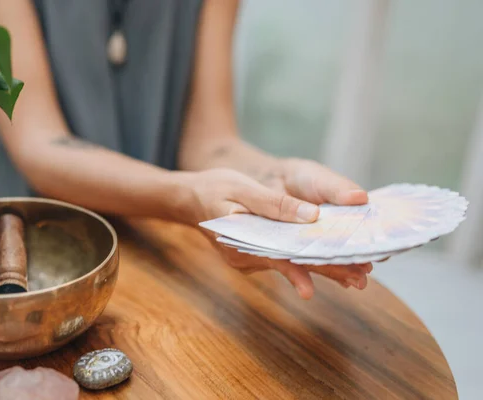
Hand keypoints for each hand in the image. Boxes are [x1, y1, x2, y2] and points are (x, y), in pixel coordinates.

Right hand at [180, 168, 370, 298]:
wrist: (188, 199)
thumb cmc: (212, 189)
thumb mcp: (242, 189)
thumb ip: (275, 204)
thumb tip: (312, 215)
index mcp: (243, 243)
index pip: (287, 258)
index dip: (318, 265)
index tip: (347, 273)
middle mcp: (247, 257)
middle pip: (293, 265)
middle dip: (328, 271)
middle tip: (362, 280)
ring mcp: (250, 258)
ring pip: (290, 263)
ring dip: (321, 266)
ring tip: (356, 276)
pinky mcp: (254, 253)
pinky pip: (283, 257)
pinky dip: (305, 258)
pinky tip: (330, 261)